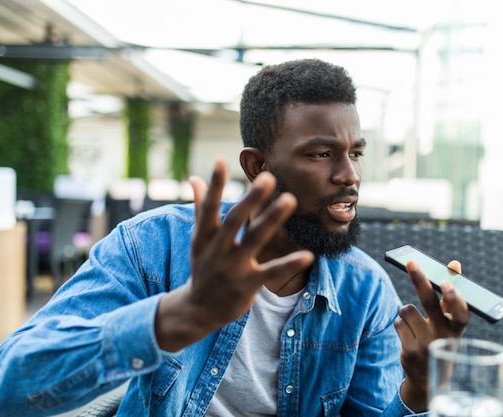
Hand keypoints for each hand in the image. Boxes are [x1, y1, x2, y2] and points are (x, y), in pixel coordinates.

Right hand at [155, 159, 313, 350]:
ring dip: (271, 219)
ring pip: (254, 240)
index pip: (209, 207)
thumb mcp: (198, 240)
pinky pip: (271, 272)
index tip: (221, 160)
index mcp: (203, 237)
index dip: (214, 185)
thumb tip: (194, 178)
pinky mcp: (247, 285)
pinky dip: (289, 264)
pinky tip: (308, 255)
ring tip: (290, 199)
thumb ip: (200, 208)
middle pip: (234, 220)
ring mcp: (232, 268)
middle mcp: (216, 251)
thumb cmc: (203, 267)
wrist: (198, 310)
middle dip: (250, 199)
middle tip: (268, 177)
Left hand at [395, 260, 468, 411]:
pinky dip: (400, 323)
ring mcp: (426, 345)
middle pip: (429, 303)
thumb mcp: (450, 321)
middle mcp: (443, 337)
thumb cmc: (441, 338)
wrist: (428, 377)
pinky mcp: (409, 351)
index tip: (445, 283)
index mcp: (457, 329)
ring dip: (407, 312)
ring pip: (407, 309)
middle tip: (410, 262)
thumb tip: (454, 264)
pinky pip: (398, 322)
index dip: (454, 298)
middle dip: (419, 279)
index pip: (460, 313)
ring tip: (415, 324)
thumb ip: (452, 293)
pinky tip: (409, 335)